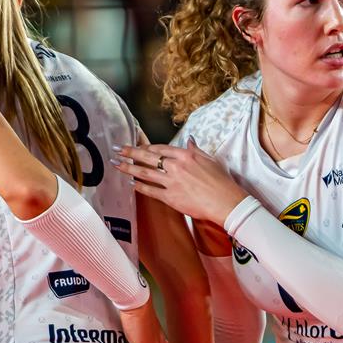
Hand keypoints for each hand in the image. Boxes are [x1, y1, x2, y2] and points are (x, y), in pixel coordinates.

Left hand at [113, 141, 247, 225]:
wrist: (225, 201)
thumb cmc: (221, 181)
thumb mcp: (209, 160)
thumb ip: (195, 150)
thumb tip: (189, 140)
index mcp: (185, 155)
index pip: (161, 148)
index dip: (147, 147)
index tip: (138, 146)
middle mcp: (176, 166)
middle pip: (148, 157)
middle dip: (131, 153)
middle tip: (119, 150)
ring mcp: (172, 182)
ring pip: (145, 173)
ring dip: (129, 168)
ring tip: (117, 164)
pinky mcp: (170, 197)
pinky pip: (150, 191)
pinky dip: (138, 187)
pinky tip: (130, 183)